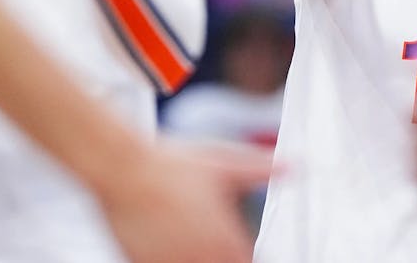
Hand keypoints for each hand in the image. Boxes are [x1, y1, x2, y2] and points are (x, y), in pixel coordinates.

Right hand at [97, 139, 273, 262]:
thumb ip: (262, 170)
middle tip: (224, 244)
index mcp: (225, 239)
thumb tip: (295, 166)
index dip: (253, 257)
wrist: (121, 169)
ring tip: (198, 241)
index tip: (252, 250)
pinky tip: (174, 244)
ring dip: (202, 258)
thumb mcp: (225, 163)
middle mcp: (198, 258)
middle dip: (229, 258)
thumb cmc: (171, 164)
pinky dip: (175, 259)